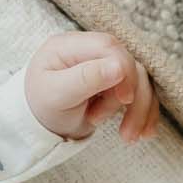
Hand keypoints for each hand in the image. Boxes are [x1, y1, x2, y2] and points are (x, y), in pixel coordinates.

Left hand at [24, 30, 157, 143]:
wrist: (38, 126)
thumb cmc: (41, 107)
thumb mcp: (57, 94)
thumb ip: (86, 78)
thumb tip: (120, 66)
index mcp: (69, 45)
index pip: (109, 46)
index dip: (124, 70)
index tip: (124, 99)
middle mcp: (90, 51)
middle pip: (128, 64)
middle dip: (132, 98)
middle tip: (123, 131)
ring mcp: (104, 66)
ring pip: (138, 80)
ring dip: (138, 110)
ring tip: (127, 137)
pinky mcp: (115, 83)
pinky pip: (140, 93)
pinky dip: (144, 112)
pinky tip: (144, 133)